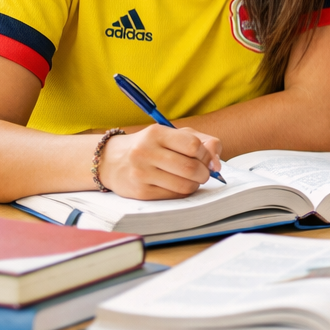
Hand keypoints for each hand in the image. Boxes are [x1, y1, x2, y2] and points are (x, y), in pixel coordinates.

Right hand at [98, 124, 223, 199]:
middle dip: (205, 173)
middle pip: (191, 168)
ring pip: (184, 185)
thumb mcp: (174, 135)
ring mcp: (141, 173)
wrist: (112, 161)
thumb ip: (203, 141)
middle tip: (203, 172)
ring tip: (192, 179)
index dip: (206, 154)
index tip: (205, 157)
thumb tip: (217, 163)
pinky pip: (174, 196)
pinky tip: (178, 185)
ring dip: (195, 184)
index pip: (194, 145)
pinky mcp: (140, 192)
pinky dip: (183, 192)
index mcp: (156, 133)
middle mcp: (145, 152)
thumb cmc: (151, 146)